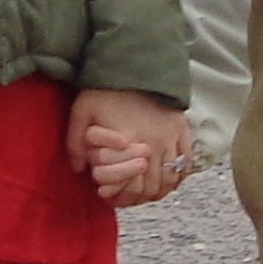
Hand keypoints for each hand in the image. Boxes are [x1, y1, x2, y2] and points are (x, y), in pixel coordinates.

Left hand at [67, 87, 196, 207]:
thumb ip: (75, 142)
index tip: (110, 198)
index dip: (120, 198)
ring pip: (170, 178)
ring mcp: (172, 138)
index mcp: (129, 142)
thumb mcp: (82, 111)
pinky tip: (168, 181)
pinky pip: (187, 162)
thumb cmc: (106, 88)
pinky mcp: (183, 130)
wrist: (136, 63)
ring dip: (159, 191)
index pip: (130, 185)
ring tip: (147, 193)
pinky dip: (178, 176)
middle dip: (139, 198)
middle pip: (152, 186)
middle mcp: (153, 144)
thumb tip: (79, 169)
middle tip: (128, 200)